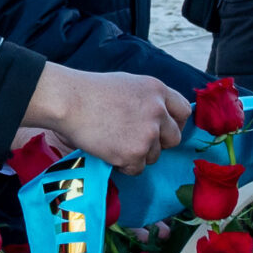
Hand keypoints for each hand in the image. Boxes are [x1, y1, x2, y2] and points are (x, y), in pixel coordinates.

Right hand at [23, 64, 190, 174]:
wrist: (69, 102)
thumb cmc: (91, 91)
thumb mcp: (129, 84)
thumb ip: (149, 99)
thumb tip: (159, 117)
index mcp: (158, 90)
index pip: (183, 112)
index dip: (174, 123)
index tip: (163, 129)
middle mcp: (158, 111)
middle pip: (174, 138)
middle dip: (159, 143)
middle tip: (136, 141)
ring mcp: (147, 134)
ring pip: (154, 156)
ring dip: (138, 154)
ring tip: (114, 142)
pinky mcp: (133, 154)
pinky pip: (137, 169)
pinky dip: (124, 165)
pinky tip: (108, 150)